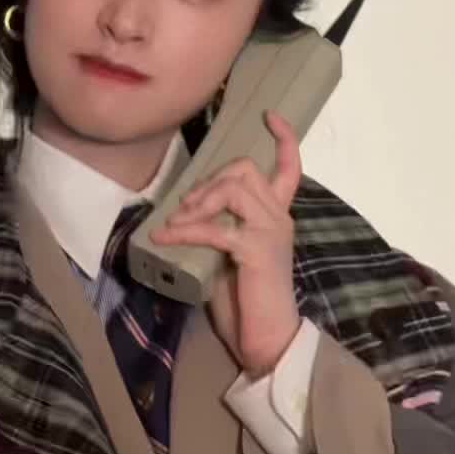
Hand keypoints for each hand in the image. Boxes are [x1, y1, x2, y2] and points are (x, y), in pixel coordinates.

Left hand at [150, 110, 301, 377]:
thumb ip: (220, 227)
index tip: (269, 116)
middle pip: (245, 170)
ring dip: (197, 202)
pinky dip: (183, 231)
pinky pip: (214, 227)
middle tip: (185, 207)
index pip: (290, 167)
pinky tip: (164, 239)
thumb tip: (186, 212)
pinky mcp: (256, 250)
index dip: (282, 138)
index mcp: (277, 216)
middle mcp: (279, 217)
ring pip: (233, 188)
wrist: (266, 338)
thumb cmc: (246, 300)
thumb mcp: (229, 253)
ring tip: (176, 224)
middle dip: (209, 181)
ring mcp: (270, 231)